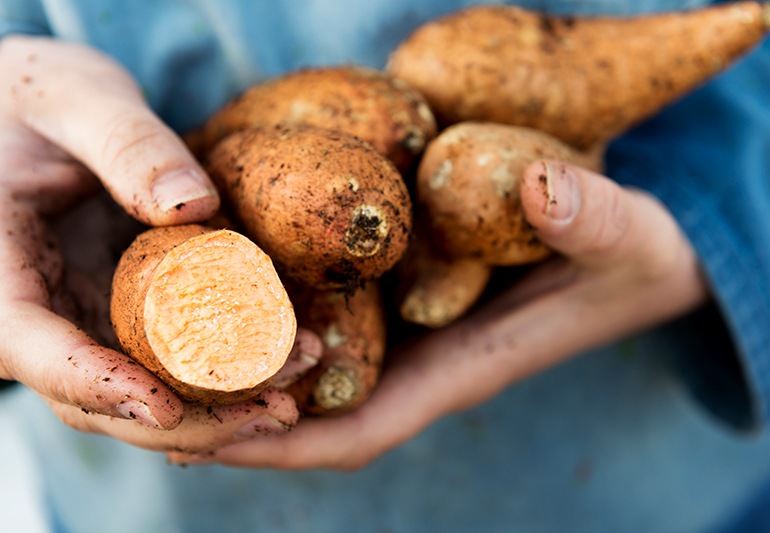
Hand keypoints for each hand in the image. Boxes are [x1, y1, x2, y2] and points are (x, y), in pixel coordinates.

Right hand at [0, 35, 317, 452]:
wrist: (41, 111)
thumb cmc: (41, 96)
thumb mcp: (76, 97)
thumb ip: (127, 143)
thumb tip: (193, 206)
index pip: (31, 347)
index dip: (96, 385)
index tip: (165, 408)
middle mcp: (35, 310)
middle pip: (97, 396)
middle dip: (187, 416)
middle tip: (274, 411)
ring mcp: (81, 317)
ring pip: (140, 387)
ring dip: (216, 403)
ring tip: (294, 388)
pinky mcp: (121, 310)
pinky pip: (168, 355)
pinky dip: (221, 367)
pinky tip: (281, 358)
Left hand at [172, 159, 708, 468]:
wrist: (639, 246)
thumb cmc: (637, 256)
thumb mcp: (629, 235)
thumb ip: (595, 220)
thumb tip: (544, 190)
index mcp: (461, 366)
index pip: (359, 428)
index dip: (284, 443)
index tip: (207, 436)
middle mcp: (423, 359)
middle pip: (311, 410)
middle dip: (235, 413)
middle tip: (148, 387)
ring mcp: (410, 329)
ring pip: (310, 366)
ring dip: (238, 364)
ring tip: (160, 342)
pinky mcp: (405, 292)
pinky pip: (327, 317)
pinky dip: (270, 315)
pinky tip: (224, 285)